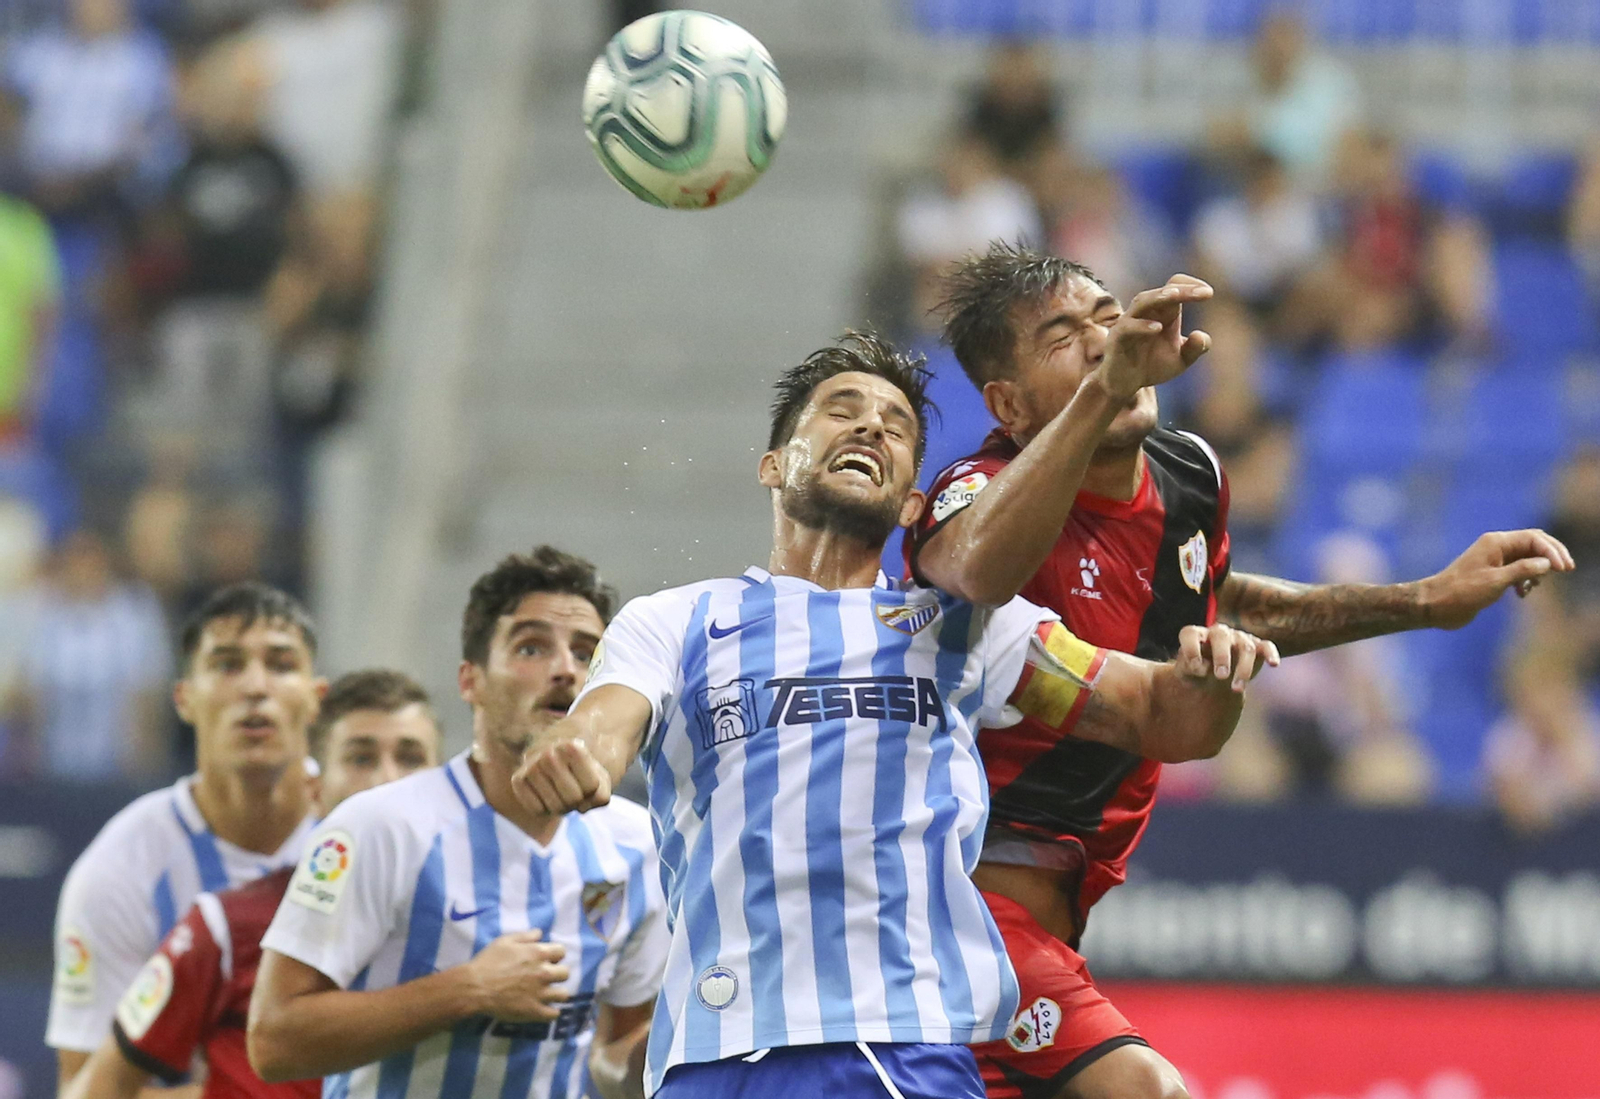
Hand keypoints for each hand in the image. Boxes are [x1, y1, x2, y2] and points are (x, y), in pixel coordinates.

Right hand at [463, 930, 569, 1021]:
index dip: (555, 955)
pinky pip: (553, 1014)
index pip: (562, 952)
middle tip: (546, 978)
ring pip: (563, 995)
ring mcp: (540, 994)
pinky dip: (551, 1012)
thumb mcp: (505, 941)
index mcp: (538, 954)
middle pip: (565, 973)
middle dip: (557, 974)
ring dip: (556, 993)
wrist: (475, 987)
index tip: (548, 960)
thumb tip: (540, 934)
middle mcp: (544, 973)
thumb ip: (526, 936)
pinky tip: (544, 1009)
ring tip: (547, 994)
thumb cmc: (488, 961)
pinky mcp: (534, 1011)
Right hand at [514, 739, 611, 814]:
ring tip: (559, 792)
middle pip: (573, 799)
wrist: (553, 758)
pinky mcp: (517, 779)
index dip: (591, 789)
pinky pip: (536, 810)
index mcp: (572, 747)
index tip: (585, 778)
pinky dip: (544, 810)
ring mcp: (531, 766)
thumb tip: (582, 807)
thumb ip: (601, 795)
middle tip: (572, 789)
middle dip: (577, 801)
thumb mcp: (599, 778)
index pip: (591, 787)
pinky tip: (545, 796)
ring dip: (561, 807)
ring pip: (555, 807)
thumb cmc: (580, 771)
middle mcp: (549, 754)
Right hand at [1096, 274, 1213, 399]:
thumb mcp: (1180, 361)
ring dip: (1159, 297)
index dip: (1191, 286)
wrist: (1123, 385)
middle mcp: (1145, 312)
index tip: (1209, 293)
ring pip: (1143, 301)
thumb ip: (1194, 349)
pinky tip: (1158, 328)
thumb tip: (1200, 335)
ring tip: (1176, 296)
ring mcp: (1129, 323)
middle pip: (1162, 291)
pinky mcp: (1117, 339)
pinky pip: (1127, 327)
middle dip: (1184, 290)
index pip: (1175, 286)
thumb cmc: (1151, 366)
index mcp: (1163, 312)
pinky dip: (1142, 326)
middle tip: (1205, 293)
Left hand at [1176, 623, 1279, 692]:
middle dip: (1221, 656)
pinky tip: (1274, 664)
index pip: (1190, 634)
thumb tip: (1204, 668)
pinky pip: (1267, 646)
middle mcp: (1218, 633)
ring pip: (1245, 647)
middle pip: (1221, 636)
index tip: (1195, 666)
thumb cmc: (1197, 672)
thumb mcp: (1187, 674)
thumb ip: (1190, 669)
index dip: (1191, 648)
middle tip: (1220, 676)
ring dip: (1243, 668)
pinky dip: (1271, 654)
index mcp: (1196, 635)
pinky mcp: (1257, 646)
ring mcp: (1239, 638)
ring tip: (1236, 689)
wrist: (1213, 678)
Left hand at [1420, 529, 1575, 629]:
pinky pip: (1518, 570)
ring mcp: (1494, 560)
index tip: (1563, 569)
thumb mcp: (1495, 582)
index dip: (1552, 551)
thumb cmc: (1461, 592)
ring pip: (1527, 557)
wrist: (1435, 604)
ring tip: (1534, 586)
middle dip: (1551, 556)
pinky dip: (1526, 579)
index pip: (1534, 538)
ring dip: (1538, 569)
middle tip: (1566, 570)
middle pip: (1533, 543)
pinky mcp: (1492, 574)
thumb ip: (1522, 570)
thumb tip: (1547, 564)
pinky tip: (1522, 593)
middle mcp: (1496, 547)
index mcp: (1496, 542)